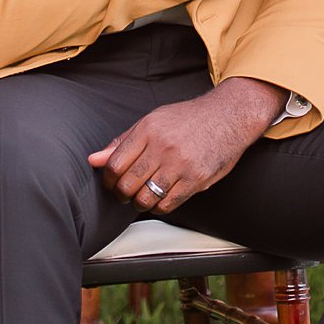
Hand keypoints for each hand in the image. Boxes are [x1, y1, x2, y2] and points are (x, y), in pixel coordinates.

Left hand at [88, 78, 283, 213]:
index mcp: (148, 130)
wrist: (228, 116)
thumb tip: (95, 159)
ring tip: (142, 197)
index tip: (111, 183)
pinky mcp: (197, 179)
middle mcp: (163, 147)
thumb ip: (123, 141)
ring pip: (146, 198)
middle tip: (124, 194)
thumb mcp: (153, 120)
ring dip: (139, 203)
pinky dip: (159, 206)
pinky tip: (160, 198)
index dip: (108, 180)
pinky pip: (168, 203)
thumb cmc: (189, 118)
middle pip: (128, 184)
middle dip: (121, 194)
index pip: (115, 164)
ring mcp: (181, 164)